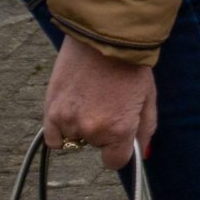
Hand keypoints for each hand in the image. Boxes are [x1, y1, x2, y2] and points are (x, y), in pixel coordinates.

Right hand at [43, 36, 158, 169]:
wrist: (103, 37)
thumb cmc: (130, 66)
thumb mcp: (148, 99)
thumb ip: (144, 131)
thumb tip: (141, 154)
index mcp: (119, 129)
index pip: (114, 161)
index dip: (118, 149)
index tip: (118, 136)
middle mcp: (93, 130)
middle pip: (94, 145)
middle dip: (101, 130)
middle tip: (106, 102)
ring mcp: (69, 121)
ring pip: (74, 138)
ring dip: (80, 125)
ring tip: (88, 98)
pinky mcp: (51, 110)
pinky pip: (53, 138)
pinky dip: (60, 129)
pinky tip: (71, 109)